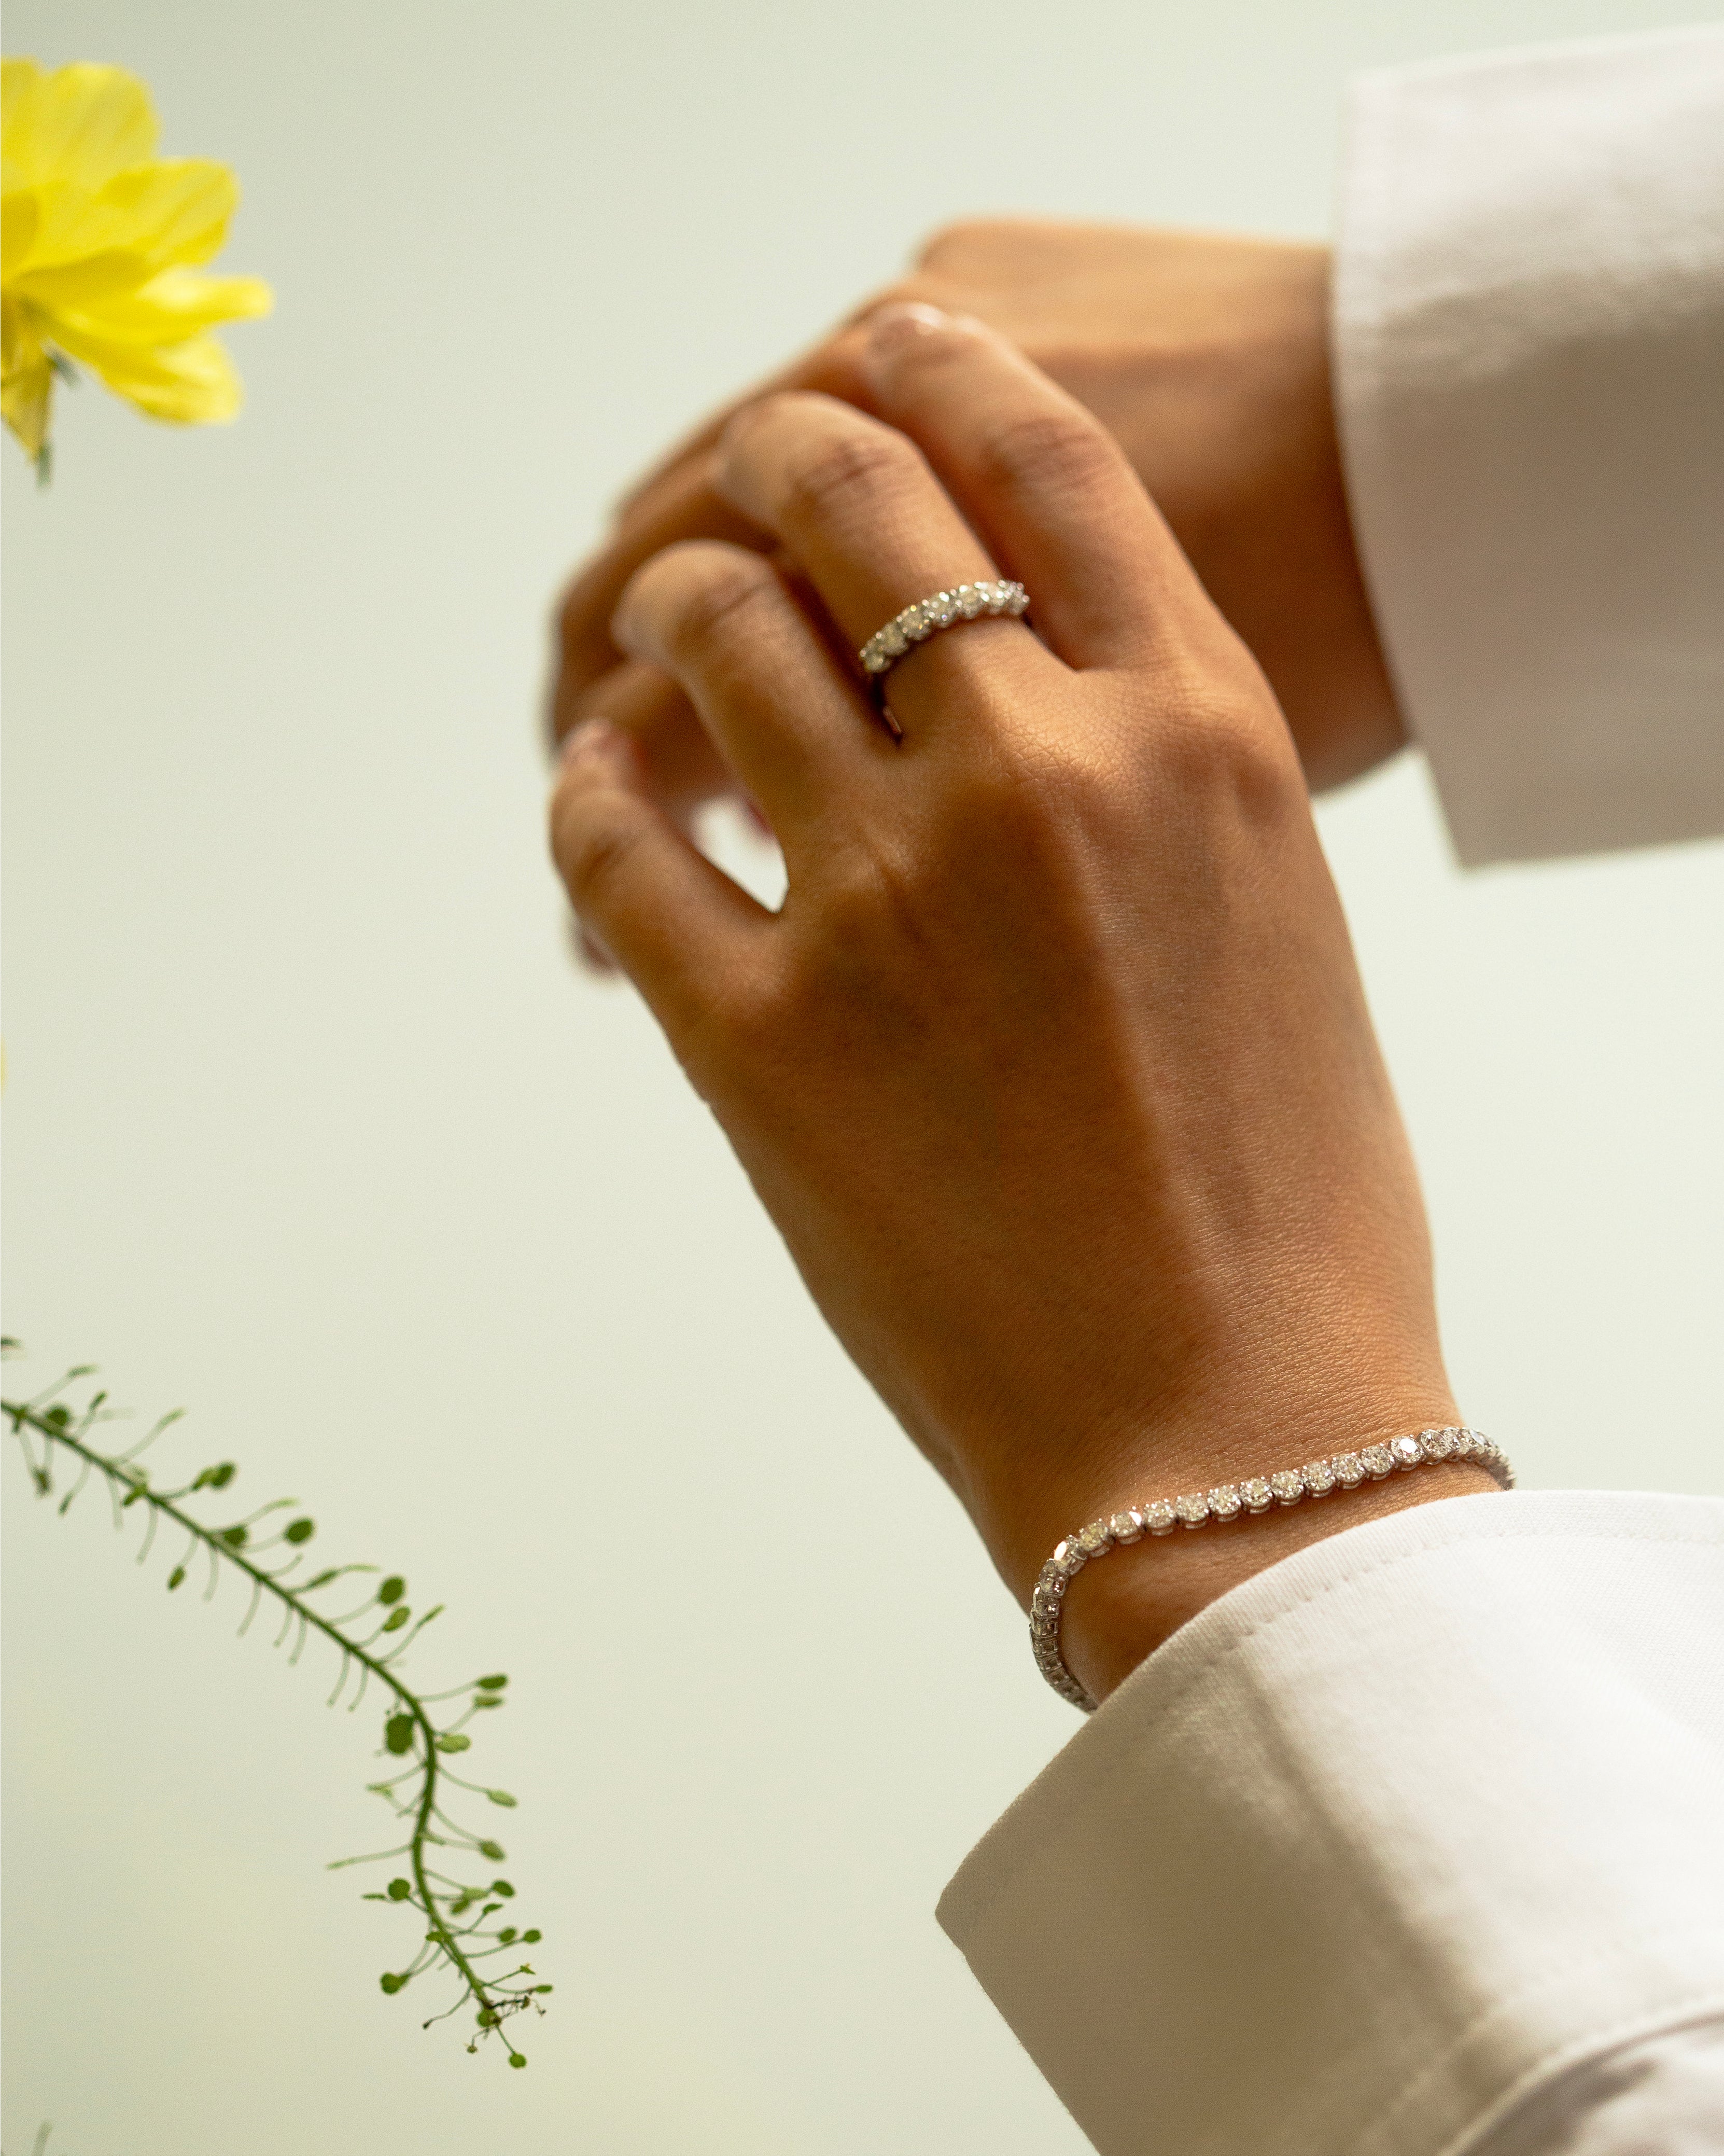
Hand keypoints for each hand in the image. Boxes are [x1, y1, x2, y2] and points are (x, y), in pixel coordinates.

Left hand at [549, 307, 1483, 1702]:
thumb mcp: (1271, 920)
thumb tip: (1011, 681)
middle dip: (780, 455)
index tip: (889, 352)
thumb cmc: (1286, 1194)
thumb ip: (1151, 772)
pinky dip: (592, 797)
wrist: (1229, 1427)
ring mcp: (885, 899)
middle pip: (854, 504)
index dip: (949, 378)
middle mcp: (1038, 774)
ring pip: (709, 642)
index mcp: (1198, 736)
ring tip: (656, 636)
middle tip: (746, 473)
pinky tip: (601, 791)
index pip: (1049, 469)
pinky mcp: (759, 1038)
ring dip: (665, 614)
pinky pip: (620, 843)